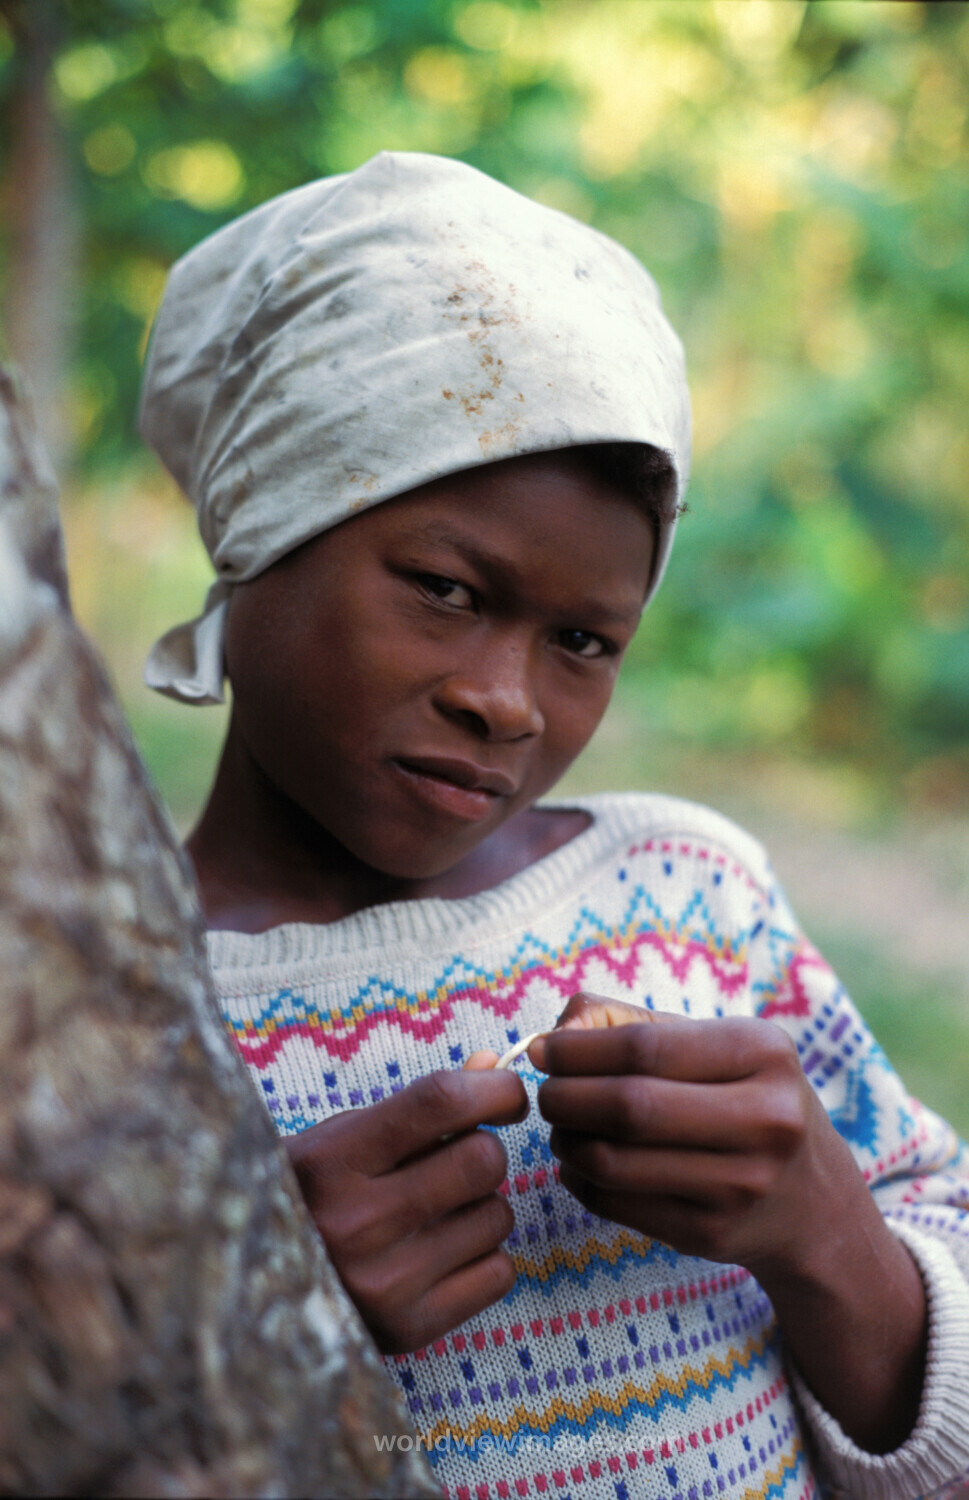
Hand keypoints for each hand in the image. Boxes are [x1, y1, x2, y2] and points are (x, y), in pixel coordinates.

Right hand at [286, 1068, 527, 1353]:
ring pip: (496, 1217)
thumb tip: (492, 1065)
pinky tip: (442, 1253)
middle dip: (483, 1150)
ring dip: (481, 1206)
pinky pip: (498, 1274)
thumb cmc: (308, 1195)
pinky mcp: (406, 1328)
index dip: (492, 1088)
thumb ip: (417, 1105)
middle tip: (460, 1158)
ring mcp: (382, 1283)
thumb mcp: (341, 1137)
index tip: (507, 1093)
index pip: (438, 1102)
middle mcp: (354, 1223)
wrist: (253, 1290)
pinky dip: (483, 1257)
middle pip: (481, 1161)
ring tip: (437, 1212)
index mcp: (329, 1161)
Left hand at [532, 993, 926, 1452]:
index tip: (542, 1050)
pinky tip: (581, 1166)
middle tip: (545, 1093)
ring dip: (568, 1142)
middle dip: (566, 1097)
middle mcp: (765, 1119)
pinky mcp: (713, 1234)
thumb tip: (556, 1032)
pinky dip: (581, 1182)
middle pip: (628, 1105)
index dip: (578, 1050)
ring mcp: (742, 1185)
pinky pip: (618, 1206)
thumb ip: (634, 1024)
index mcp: (764, 1053)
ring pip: (615, 1161)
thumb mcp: (719, 1048)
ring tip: (563, 1128)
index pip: (644, 1047)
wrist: (814, 1205)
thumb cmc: (747, 1102)